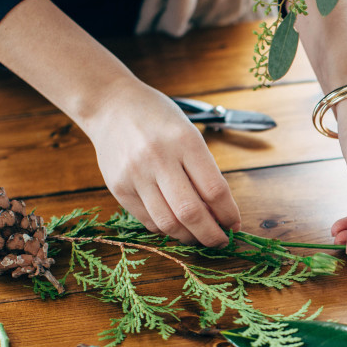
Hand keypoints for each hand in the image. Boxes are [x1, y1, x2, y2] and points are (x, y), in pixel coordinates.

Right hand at [80, 80, 239, 245]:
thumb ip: (203, 170)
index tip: (234, 224)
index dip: (229, 214)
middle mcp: (159, 158)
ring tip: (198, 236)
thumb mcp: (189, 133)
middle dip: (211, 235)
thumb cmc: (158, 118)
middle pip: (191, 212)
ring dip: (188, 237)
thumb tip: (218, 213)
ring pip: (168, 223)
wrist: (111, 104)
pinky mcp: (118, 187)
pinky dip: (166, 228)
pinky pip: (148, 220)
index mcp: (185, 141)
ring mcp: (135, 174)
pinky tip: (175, 224)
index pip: (214, 190)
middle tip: (220, 241)